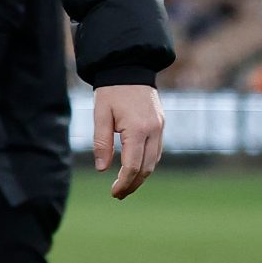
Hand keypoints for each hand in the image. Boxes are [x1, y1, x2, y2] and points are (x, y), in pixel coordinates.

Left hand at [92, 84, 164, 198]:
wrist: (129, 68)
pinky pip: (157, 150)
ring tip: (125, 186)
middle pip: (147, 167)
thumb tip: (103, 169)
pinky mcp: (161, 125)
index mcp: (138, 129)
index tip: (114, 193)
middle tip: (118, 194)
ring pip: (155, 161)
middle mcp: (154, 130)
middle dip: (133, 183)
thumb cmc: (111, 91)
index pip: (133, 165)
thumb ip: (101, 142)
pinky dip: (147, 163)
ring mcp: (160, 127)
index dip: (124, 182)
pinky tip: (135, 169)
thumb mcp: (100, 115)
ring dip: (142, 176)